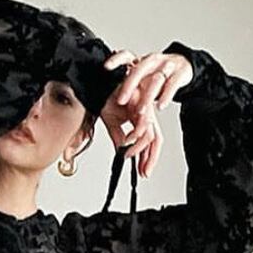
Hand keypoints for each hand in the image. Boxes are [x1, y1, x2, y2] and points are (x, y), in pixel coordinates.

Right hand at [98, 49, 193, 180]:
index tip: (143, 171)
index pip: (151, 140)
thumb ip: (119, 137)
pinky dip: (134, 135)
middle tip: (143, 171)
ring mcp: (143, 106)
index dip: (149, 157)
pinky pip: (142, 123)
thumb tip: (122, 152)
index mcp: (141, 116)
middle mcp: (145, 112)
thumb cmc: (105, 96)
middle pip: (156, 139)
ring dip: (139, 148)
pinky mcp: (138, 101)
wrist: (96, 80)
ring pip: (150, 133)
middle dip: (150, 158)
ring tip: (127, 153)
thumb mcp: (112, 123)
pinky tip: (126, 141)